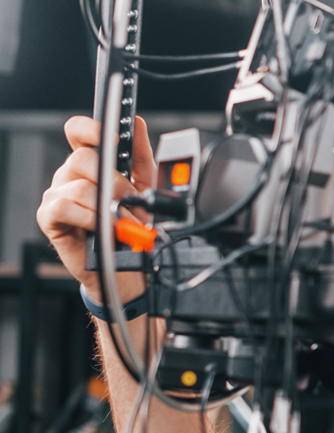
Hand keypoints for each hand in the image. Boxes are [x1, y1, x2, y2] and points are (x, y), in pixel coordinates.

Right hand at [36, 116, 155, 303]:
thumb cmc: (130, 225)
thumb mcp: (143, 188)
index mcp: (90, 163)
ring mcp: (56, 194)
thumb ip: (140, 156)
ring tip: (122, 223)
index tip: (112, 137)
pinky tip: (101, 227)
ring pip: (79, 186)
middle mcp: (69, 175)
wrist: (125, 265)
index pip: (78, 132)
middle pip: (83, 158)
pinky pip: (64, 206)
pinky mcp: (49, 217)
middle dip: (114, 181)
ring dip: (107, 207)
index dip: (90, 129)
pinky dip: (89, 217)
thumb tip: (139, 124)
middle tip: (130, 201)